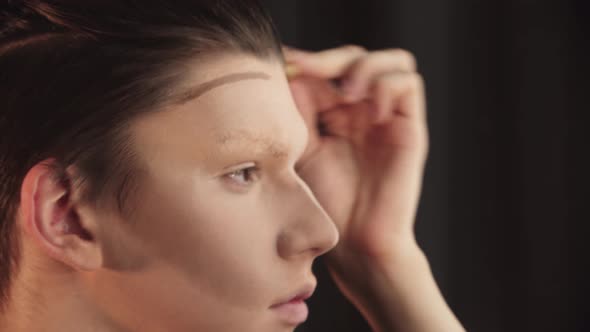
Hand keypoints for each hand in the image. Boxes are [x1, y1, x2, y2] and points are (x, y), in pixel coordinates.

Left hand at [285, 45, 427, 265]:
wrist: (355, 239)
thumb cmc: (327, 200)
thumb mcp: (303, 147)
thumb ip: (301, 108)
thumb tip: (292, 69)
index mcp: (336, 114)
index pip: (329, 69)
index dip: (310, 61)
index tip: (284, 63)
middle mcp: (363, 111)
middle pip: (357, 58)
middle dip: (331, 59)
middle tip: (309, 68)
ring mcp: (387, 116)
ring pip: (390, 62)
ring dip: (364, 67)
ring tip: (346, 93)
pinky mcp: (409, 127)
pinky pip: (408, 84)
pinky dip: (387, 86)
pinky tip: (368, 112)